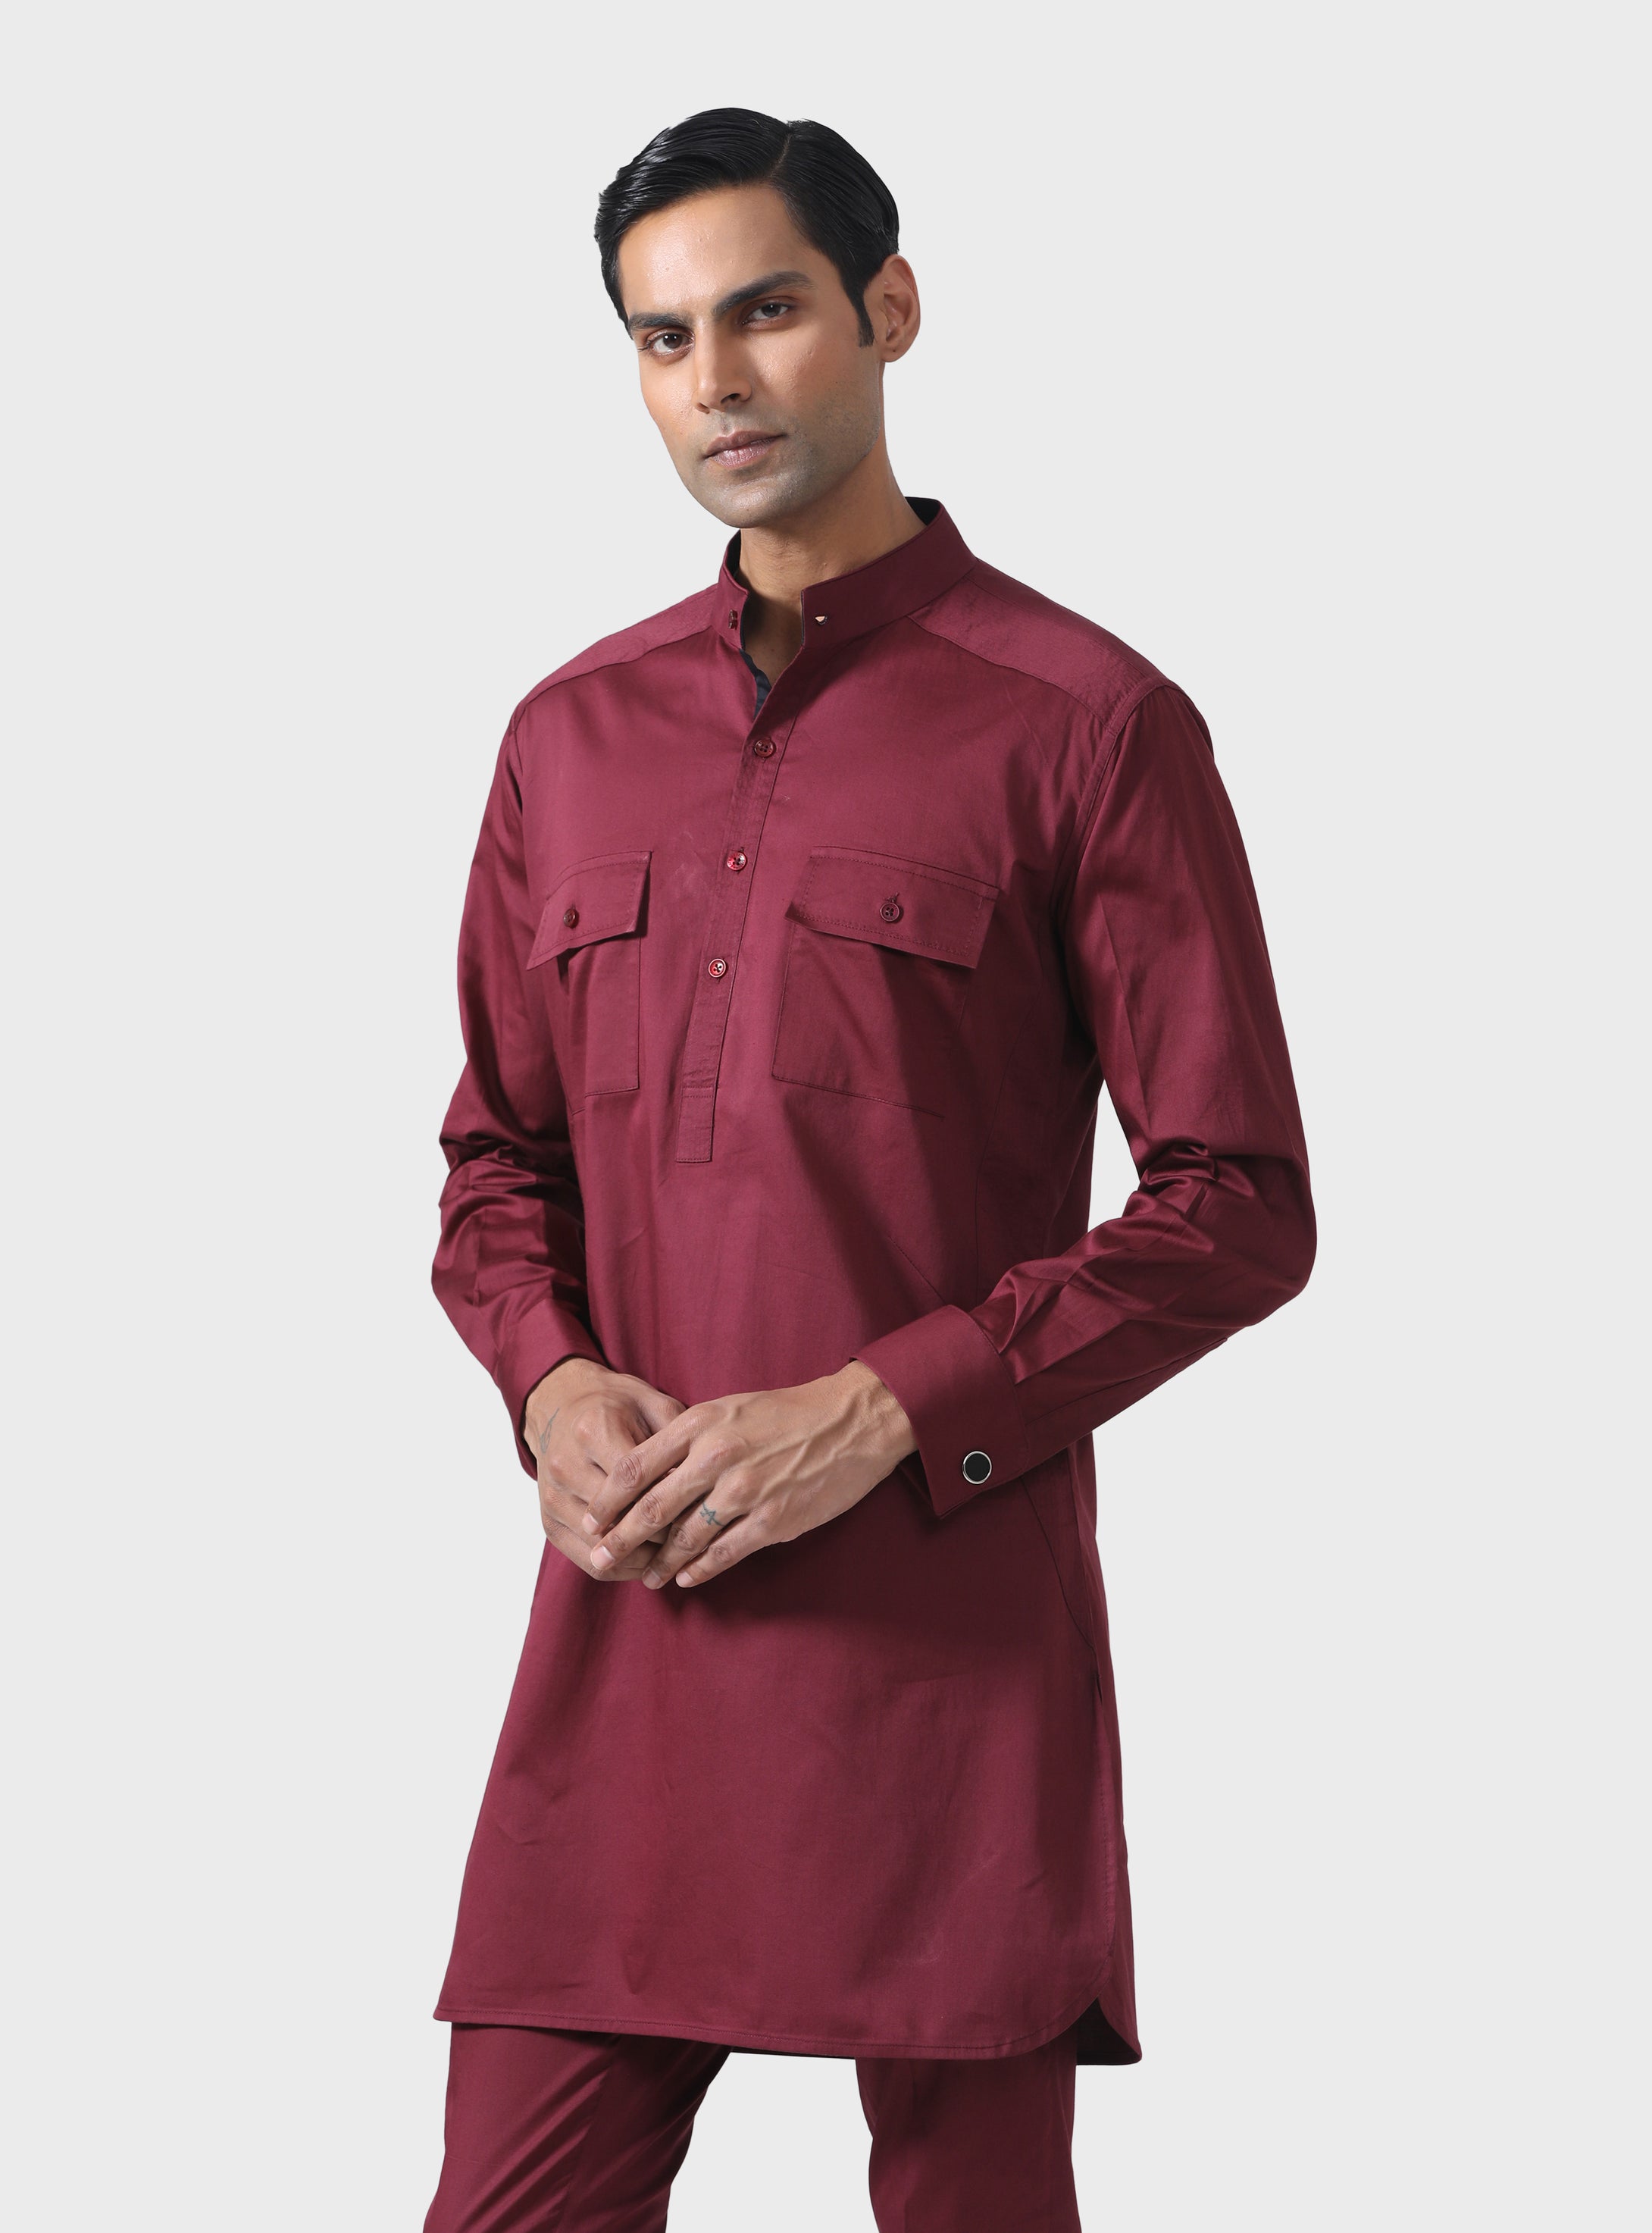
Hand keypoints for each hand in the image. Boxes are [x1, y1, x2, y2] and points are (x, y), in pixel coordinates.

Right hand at [522, 1356, 685, 1581]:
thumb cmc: (615, 1405)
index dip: (674, 1503)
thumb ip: (675, 1436)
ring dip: (643, 1560)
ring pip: (604, 1548)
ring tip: (676, 1558)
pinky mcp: (548, 1522)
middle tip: (697, 1542)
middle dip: (662, 1536)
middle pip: (620, 1519)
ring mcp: (553, 1498)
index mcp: (595, 1430)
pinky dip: (622, 1570)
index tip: (705, 1514)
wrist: (559, 1406)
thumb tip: (699, 1482)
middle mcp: (566, 1466)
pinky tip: (648, 1563)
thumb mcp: (652, 1402)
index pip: (638, 1483)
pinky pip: (587, 1562)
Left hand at [578, 1361, 916, 1590]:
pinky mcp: (772, 1519)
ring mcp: (745, 1490)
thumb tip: (652, 1470)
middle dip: (621, 1539)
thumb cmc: (789, 1412)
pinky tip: (686, 1577)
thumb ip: (690, 1436)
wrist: (852, 1421)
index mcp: (701, 1423)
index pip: (634, 1466)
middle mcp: (716, 1456)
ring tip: (645, 1577)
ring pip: (685, 1538)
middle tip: (600, 1559)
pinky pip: (723, 1553)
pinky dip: (699, 1569)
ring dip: (660, 1562)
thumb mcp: (730, 1408)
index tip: (592, 1520)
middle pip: (651, 1508)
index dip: (607, 1500)